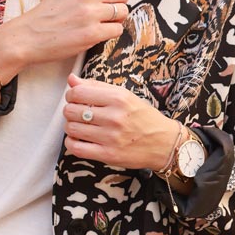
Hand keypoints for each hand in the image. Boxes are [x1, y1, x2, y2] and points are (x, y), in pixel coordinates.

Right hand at [0, 0, 128, 81]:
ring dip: (116, 20)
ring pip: (123, 12)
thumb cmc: (46, 17)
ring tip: (101, 24)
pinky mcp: (92, 33)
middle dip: (119, 3)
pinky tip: (97, 34)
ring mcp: (90, 14)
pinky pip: (117, 30)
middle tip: (108, 13)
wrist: (27, 37)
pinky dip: (110, 33)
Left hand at [63, 74, 179, 170]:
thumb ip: (97, 87)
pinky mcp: (108, 155)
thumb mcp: (125, 96)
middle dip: (69, 111)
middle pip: (71, 111)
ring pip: (71, 129)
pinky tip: (78, 139)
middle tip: (77, 113)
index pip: (78, 92)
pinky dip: (71, 143)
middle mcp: (114, 117)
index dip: (71, 95)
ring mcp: (111, 137)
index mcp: (118, 98)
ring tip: (78, 126)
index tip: (75, 98)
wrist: (164, 143)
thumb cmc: (144, 118)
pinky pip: (76, 148)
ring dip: (70, 127)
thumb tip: (72, 79)